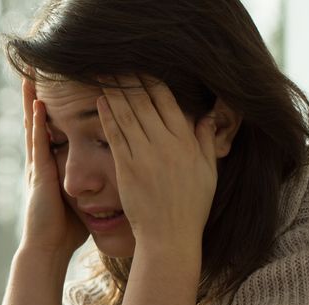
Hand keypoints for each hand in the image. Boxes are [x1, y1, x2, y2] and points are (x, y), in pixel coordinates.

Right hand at [20, 78, 88, 257]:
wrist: (48, 248)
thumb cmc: (65, 230)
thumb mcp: (82, 202)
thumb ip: (93, 188)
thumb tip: (114, 182)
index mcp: (54, 169)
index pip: (55, 133)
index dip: (55, 111)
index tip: (62, 89)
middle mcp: (43, 164)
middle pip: (40, 124)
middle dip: (38, 100)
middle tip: (38, 73)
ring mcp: (39, 168)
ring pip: (35, 128)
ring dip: (32, 104)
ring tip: (31, 79)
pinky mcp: (39, 175)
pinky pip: (38, 144)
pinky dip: (37, 125)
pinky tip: (38, 107)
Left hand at [97, 76, 217, 254]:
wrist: (170, 236)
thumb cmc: (190, 206)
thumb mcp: (207, 171)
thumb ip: (203, 141)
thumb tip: (205, 117)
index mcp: (185, 142)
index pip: (168, 102)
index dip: (153, 82)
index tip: (142, 68)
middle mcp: (165, 145)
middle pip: (145, 102)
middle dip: (130, 81)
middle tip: (117, 64)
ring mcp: (145, 156)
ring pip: (129, 115)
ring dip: (116, 93)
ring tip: (104, 76)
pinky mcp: (127, 169)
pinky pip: (116, 136)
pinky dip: (108, 117)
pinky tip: (101, 102)